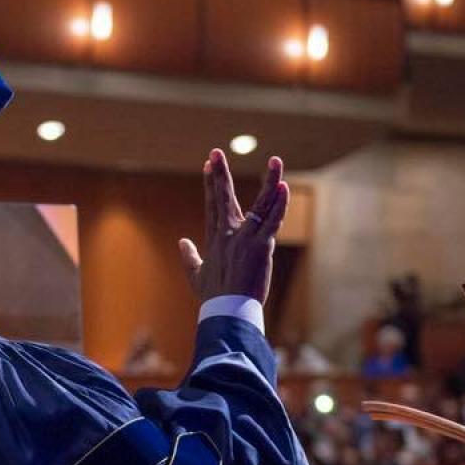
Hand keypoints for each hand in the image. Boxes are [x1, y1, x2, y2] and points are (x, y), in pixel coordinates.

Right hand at [179, 148, 288, 303]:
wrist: (227, 312)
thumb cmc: (214, 297)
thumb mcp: (196, 275)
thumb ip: (189, 256)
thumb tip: (182, 241)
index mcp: (215, 238)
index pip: (213, 204)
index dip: (212, 183)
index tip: (209, 163)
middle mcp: (228, 234)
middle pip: (226, 198)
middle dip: (221, 174)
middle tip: (217, 153)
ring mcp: (245, 239)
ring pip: (259, 204)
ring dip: (269, 180)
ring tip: (275, 160)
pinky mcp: (260, 247)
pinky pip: (272, 221)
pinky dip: (279, 205)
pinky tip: (283, 187)